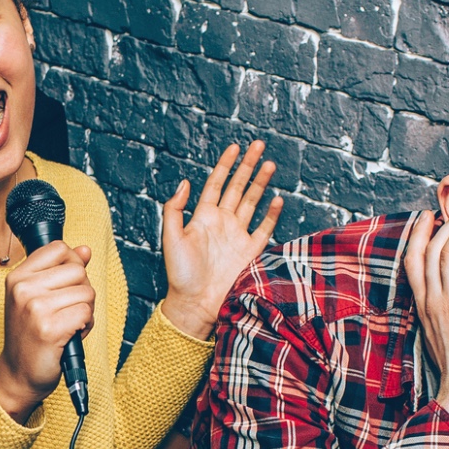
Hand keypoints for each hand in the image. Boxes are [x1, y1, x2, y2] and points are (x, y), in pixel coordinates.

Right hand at [0, 241, 95, 424]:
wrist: (18, 374)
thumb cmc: (30, 336)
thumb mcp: (37, 297)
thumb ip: (61, 271)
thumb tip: (85, 250)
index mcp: (17, 277)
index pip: (58, 248)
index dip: (72, 264)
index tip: (66, 285)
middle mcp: (22, 289)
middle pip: (77, 270)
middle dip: (82, 291)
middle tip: (67, 310)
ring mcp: (34, 308)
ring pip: (86, 292)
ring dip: (86, 310)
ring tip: (69, 324)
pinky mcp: (49, 328)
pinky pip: (85, 313)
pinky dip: (86, 326)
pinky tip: (72, 335)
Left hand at [159, 142, 282, 339]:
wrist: (196, 303)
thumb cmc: (180, 274)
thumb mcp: (170, 238)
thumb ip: (175, 210)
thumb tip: (185, 182)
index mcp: (203, 217)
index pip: (217, 184)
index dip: (225, 165)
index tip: (234, 147)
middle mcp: (222, 222)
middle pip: (238, 187)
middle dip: (248, 166)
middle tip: (259, 145)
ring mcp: (238, 235)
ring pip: (252, 202)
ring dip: (261, 183)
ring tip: (270, 164)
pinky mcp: (251, 251)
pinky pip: (264, 228)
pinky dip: (272, 214)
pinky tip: (278, 198)